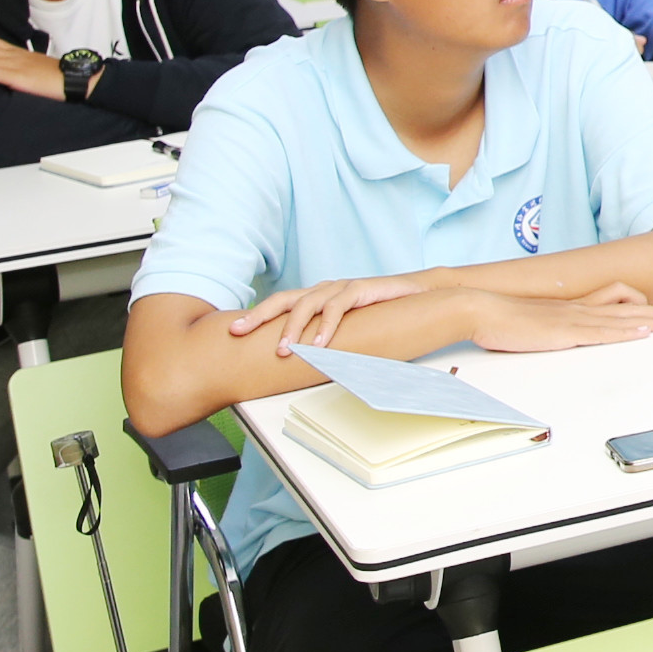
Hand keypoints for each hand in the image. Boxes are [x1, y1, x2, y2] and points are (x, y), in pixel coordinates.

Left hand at [228, 274, 435, 353]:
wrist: (419, 292)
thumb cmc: (381, 313)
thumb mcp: (348, 327)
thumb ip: (326, 338)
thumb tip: (302, 364)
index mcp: (317, 297)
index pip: (280, 303)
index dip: (256, 315)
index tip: (233, 330)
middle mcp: (324, 289)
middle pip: (284, 298)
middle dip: (259, 315)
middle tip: (239, 332)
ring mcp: (341, 287)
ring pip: (308, 303)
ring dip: (293, 327)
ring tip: (285, 350)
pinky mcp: (361, 288)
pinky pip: (338, 306)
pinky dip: (326, 326)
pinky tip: (319, 344)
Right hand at [464, 283, 652, 350]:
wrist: (478, 309)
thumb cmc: (499, 320)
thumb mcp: (531, 324)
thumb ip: (548, 327)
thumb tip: (555, 334)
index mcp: (572, 307)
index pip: (617, 303)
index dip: (645, 307)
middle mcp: (579, 309)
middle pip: (630, 308)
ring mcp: (573, 319)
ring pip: (624, 317)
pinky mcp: (564, 331)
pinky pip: (602, 331)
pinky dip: (626, 331)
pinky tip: (643, 332)